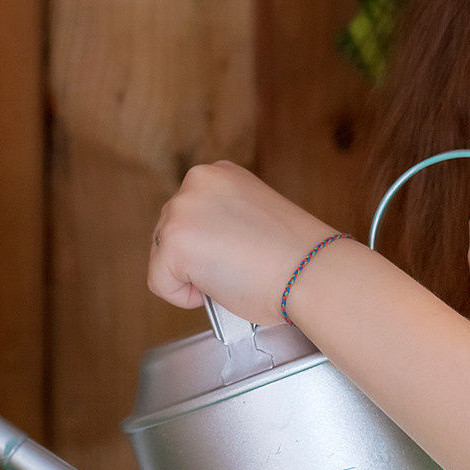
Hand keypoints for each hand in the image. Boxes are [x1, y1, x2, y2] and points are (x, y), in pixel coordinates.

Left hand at [148, 162, 337, 326]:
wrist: (309, 270)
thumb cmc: (292, 254)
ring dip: (191, 275)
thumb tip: (203, 244)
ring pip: (163, 258)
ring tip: (231, 274)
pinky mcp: (173, 242)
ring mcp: (180, 210)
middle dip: (196, 258)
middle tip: (236, 267)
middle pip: (169, 233)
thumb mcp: (251, 215)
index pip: (189, 215)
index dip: (209, 244)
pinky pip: (160, 283)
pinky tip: (219, 287)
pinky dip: (183, 297)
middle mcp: (195, 182)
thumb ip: (221, 218)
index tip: (236, 252)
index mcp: (217, 172)